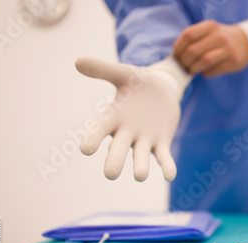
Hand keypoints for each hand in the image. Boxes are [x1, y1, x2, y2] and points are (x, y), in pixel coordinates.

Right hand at [75, 57, 179, 181]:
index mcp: (113, 117)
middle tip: (110, 174)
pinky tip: (170, 175)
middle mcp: (126, 133)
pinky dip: (167, 166)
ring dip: (140, 166)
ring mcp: (144, 140)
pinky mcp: (162, 143)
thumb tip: (77, 61)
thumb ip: (102, 69)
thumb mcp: (123, 73)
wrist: (162, 90)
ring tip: (139, 176)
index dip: (93, 139)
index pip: (99, 130)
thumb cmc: (138, 83)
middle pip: (118, 150)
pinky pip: (164, 158)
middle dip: (114, 161)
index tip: (86, 148)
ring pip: (140, 157)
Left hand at [173, 20, 247, 77]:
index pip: (188, 35)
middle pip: (193, 50)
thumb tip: (177, 56)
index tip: (176, 55)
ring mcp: (228, 49)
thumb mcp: (209, 31)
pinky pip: (212, 71)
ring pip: (203, 61)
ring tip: (192, 70)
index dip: (178, 47)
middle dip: (184, 61)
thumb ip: (194, 39)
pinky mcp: (233, 62)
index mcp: (210, 26)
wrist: (246, 42)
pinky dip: (205, 73)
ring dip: (193, 69)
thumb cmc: (221, 39)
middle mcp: (219, 36)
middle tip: (183, 66)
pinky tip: (205, 71)